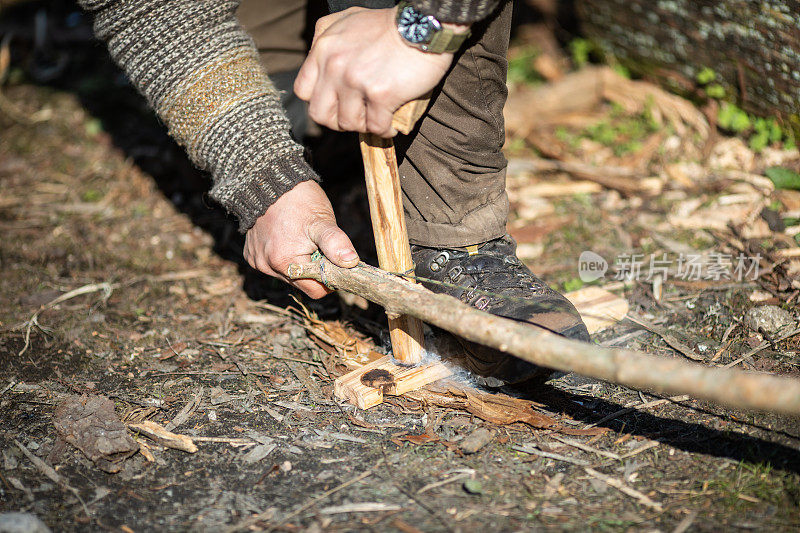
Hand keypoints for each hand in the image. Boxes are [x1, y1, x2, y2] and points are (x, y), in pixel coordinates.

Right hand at [244, 180, 358, 297]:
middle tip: (319, 246)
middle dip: (315, 270)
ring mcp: (257, 261)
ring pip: (289, 276)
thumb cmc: (298, 200)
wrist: (269, 180)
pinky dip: (284, 256)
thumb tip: (351, 262)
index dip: (330, 280)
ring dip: (300, 263)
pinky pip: (273, 265)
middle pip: (302, 284)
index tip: (336, 263)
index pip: (316, 290)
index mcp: (284, 262)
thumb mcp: (321, 221)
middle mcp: (267, 266)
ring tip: (302, 238)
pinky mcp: (251, 254)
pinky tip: (287, 237)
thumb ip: (336, 243)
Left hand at [294, 6, 452, 136]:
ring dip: (364, 125)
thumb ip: (326, 38)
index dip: (319, 102)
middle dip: (338, 120)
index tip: (336, 103)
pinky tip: (392, 123)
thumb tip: (319, 61)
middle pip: (320, 114)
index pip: (303, 91)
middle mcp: (334, 65)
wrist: (422, 25)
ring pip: (349, 123)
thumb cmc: (389, 25)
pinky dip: (386, 129)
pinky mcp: (380, 94)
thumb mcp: (347, 19)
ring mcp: (355, 81)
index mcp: (323, 49)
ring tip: (377, 117)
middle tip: (356, 116)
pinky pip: (376, 127)